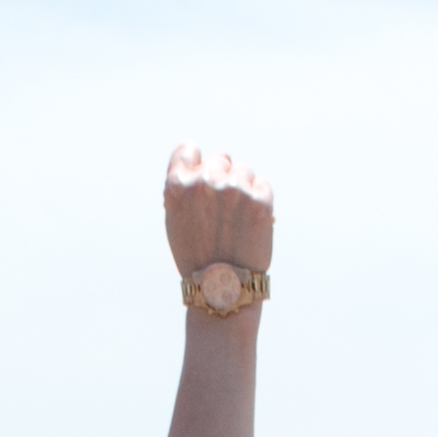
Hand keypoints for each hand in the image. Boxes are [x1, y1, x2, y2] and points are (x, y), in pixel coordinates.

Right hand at [163, 141, 274, 282]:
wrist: (222, 287)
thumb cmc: (197, 255)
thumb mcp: (175, 219)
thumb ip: (185, 188)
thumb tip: (202, 163)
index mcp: (178, 186)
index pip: (188, 149)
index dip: (197, 160)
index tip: (203, 171)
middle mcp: (205, 182)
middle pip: (221, 159)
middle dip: (223, 177)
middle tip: (225, 208)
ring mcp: (233, 190)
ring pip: (244, 170)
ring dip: (243, 187)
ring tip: (238, 217)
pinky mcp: (259, 200)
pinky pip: (262, 184)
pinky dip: (259, 199)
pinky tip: (251, 220)